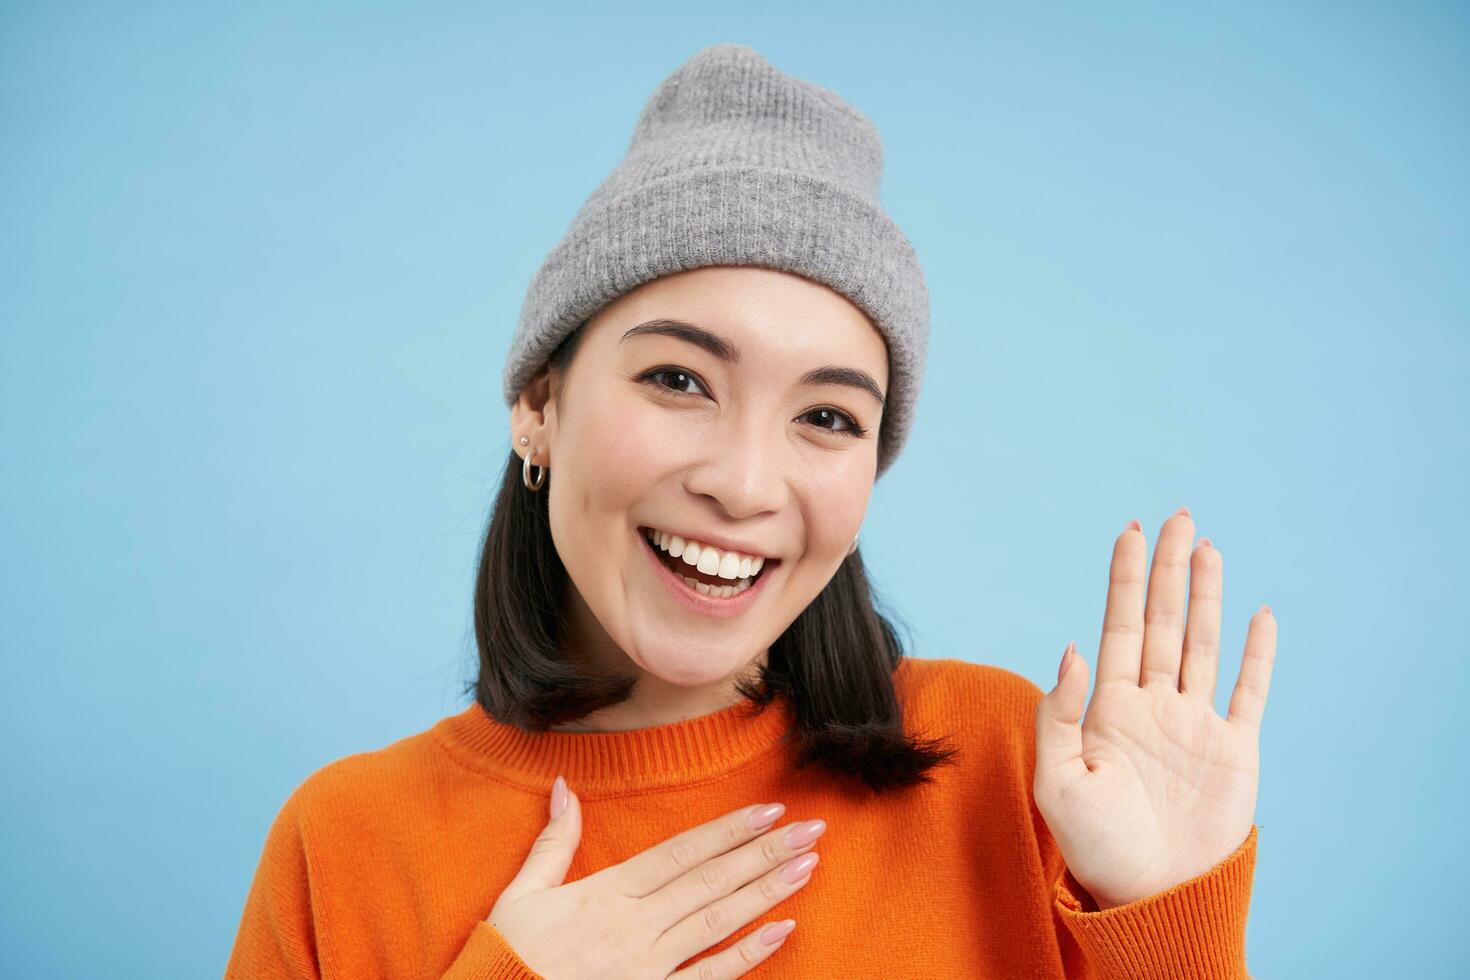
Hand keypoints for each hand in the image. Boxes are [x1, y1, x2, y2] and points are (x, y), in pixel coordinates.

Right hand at [488, 779, 823, 977]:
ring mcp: (648, 968)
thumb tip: (564, 786)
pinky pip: (708, 978)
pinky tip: (782, 931)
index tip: (769, 809)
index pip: (680, 854)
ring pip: (719, 922)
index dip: (727, 831)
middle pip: (711, 881)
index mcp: (607, 894)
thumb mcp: (522, 894)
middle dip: (765, 852)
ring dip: (767, 892)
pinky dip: (747, 956)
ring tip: (808, 866)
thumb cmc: (507, 957)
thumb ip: (553, 841)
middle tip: (813, 829)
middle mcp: (635, 927)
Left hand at [1033, 508, 1276, 909]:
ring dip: (1207, 596)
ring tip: (1206, 547)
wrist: (1149, 893)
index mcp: (1110, 706)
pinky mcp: (1234, 749)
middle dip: (1167, 569)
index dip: (1124, 579)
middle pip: (1164, 621)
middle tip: (1175, 516)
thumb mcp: (1058, 779)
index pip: (1119, 626)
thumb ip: (1059, 714)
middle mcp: (1154, 703)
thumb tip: (1071, 649)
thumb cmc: (1094, 843)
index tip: (1127, 531)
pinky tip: (1260, 614)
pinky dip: (1257, 654)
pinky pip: (1249, 691)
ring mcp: (1195, 723)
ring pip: (1203, 644)